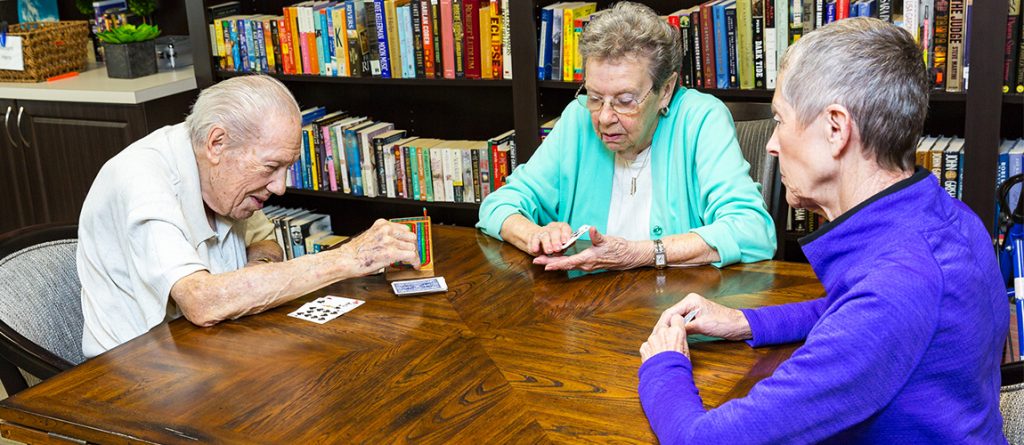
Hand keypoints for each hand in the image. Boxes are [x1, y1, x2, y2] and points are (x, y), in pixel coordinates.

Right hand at [339, 219, 420, 275]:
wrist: (345, 260)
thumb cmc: (354, 252)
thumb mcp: (371, 236)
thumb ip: (384, 237)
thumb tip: (396, 244)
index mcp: (381, 224)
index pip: (404, 229)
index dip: (408, 240)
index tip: (409, 245)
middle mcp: (386, 230)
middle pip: (411, 236)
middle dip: (412, 246)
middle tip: (411, 255)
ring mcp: (389, 240)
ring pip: (412, 246)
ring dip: (413, 255)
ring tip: (411, 262)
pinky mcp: (391, 252)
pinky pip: (411, 255)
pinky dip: (415, 261)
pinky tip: (413, 266)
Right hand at [526, 221, 572, 255]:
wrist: (539, 245)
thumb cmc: (554, 246)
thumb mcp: (561, 247)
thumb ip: (563, 247)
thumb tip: (563, 248)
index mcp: (560, 228)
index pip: (564, 227)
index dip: (565, 234)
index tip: (565, 242)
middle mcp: (551, 228)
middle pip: (554, 231)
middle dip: (556, 241)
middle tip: (557, 249)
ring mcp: (541, 231)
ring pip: (544, 236)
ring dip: (546, 244)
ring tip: (549, 252)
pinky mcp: (532, 236)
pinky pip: (533, 240)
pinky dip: (534, 245)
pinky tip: (535, 250)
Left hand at [532, 227, 649, 270]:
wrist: (628, 256)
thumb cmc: (618, 248)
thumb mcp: (608, 240)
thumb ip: (598, 236)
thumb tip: (593, 229)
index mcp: (588, 259)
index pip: (569, 262)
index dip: (556, 263)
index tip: (544, 265)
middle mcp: (585, 265)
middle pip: (564, 265)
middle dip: (549, 263)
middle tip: (535, 261)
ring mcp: (586, 265)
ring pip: (567, 265)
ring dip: (554, 263)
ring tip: (541, 261)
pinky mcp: (588, 263)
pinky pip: (572, 264)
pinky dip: (562, 262)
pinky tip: (556, 259)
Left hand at [640, 313, 688, 362]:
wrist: (665, 378)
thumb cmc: (678, 367)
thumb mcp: (686, 351)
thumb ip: (680, 339)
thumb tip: (679, 336)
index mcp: (676, 332)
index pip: (676, 317)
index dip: (677, 322)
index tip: (677, 325)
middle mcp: (662, 332)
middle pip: (664, 323)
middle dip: (666, 328)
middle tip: (669, 337)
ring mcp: (651, 339)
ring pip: (655, 334)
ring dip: (658, 340)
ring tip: (663, 352)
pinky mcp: (644, 347)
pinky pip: (648, 344)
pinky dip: (651, 349)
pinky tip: (656, 357)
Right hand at [654, 293, 751, 340]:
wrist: (739, 326)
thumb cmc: (725, 323)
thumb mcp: (702, 326)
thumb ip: (685, 327)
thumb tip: (671, 332)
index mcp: (690, 300)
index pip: (670, 312)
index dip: (662, 324)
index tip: (656, 334)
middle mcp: (690, 303)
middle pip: (671, 315)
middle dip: (664, 327)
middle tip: (656, 339)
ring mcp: (693, 310)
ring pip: (676, 320)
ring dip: (670, 329)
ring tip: (662, 339)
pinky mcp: (696, 317)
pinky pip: (683, 323)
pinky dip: (678, 330)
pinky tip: (673, 337)